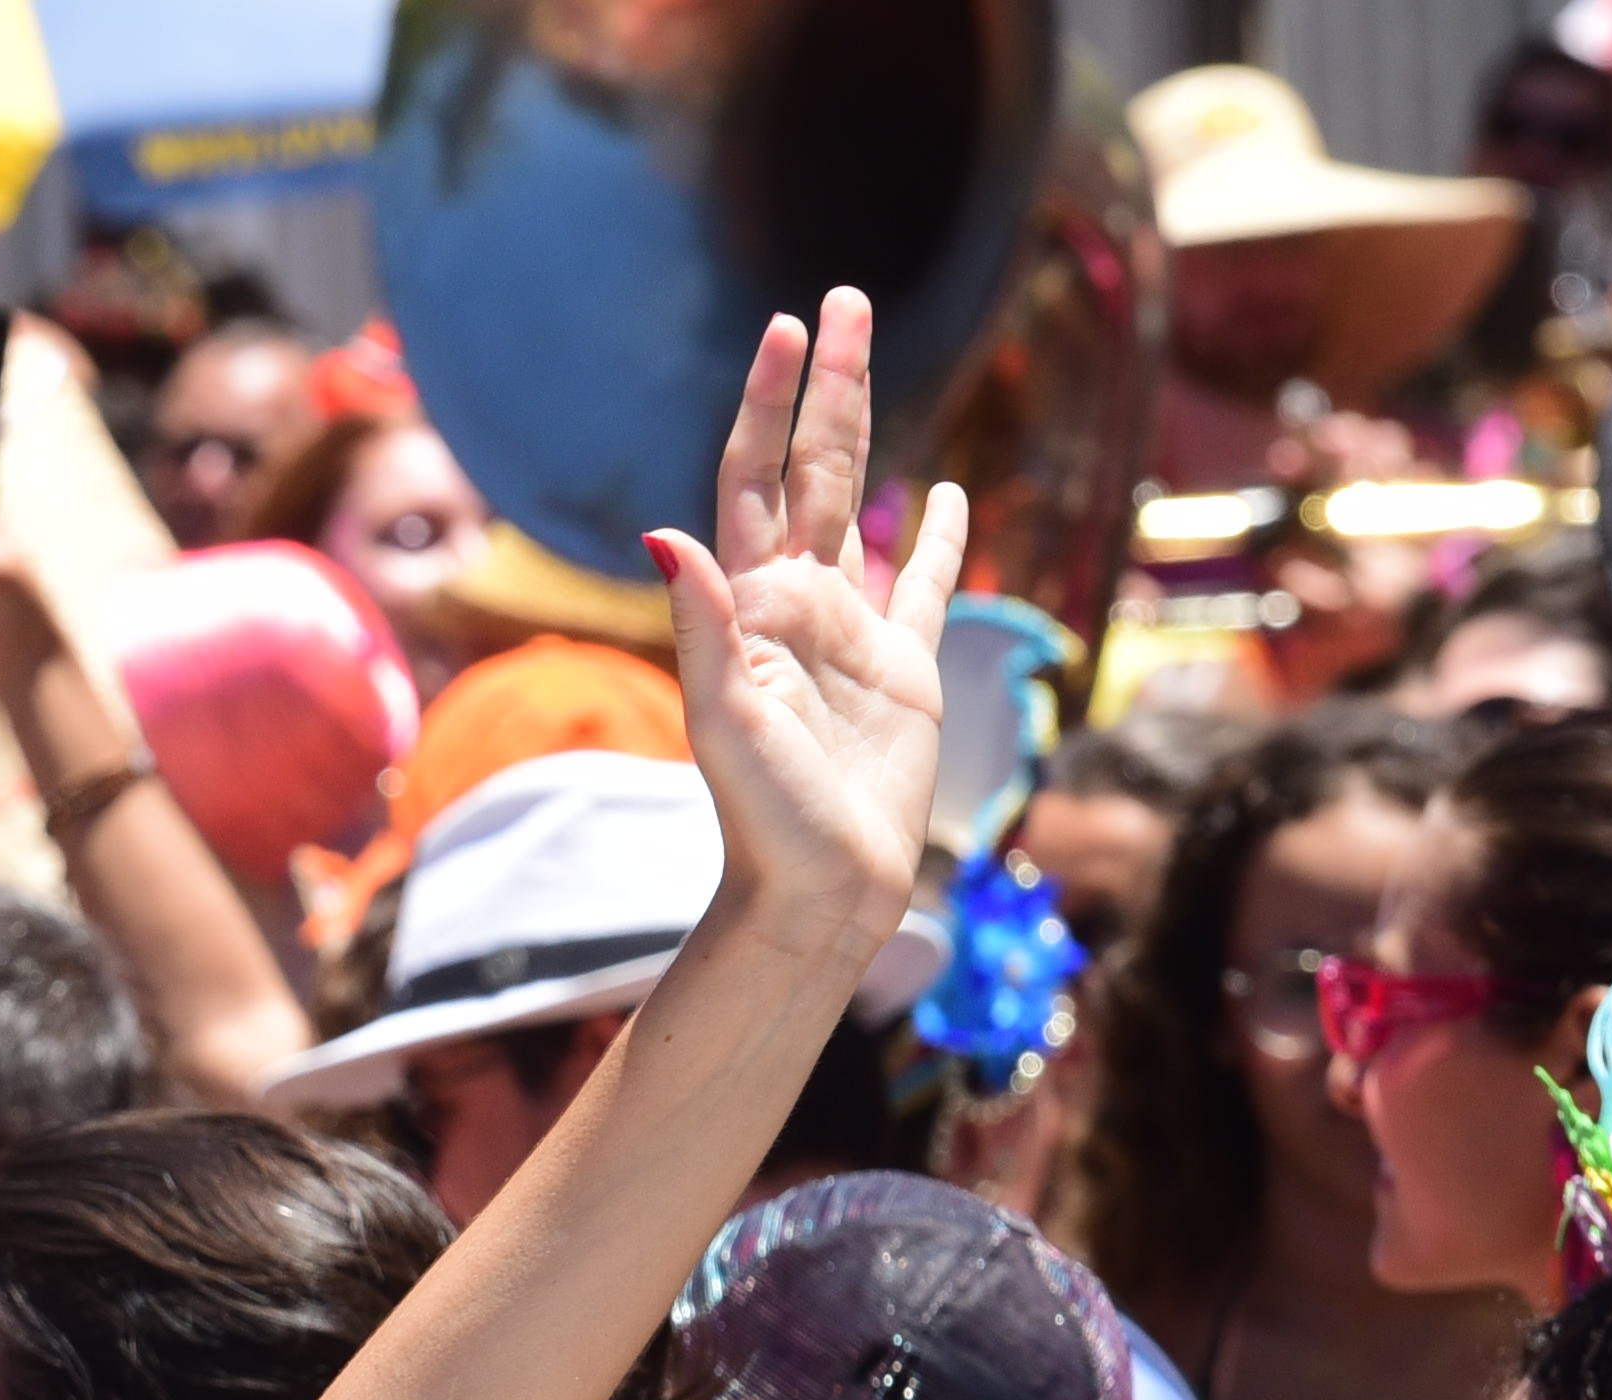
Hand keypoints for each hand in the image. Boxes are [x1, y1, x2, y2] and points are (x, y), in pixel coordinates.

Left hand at [658, 289, 964, 977]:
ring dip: (869, 429)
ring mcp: (852, 631)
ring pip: (867, 503)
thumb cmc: (762, 815)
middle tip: (843, 300)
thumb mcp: (725, 716)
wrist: (819, 887)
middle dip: (827, 386)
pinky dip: (940, 537)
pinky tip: (949, 492)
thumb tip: (662, 533)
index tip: (785, 328)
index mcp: (751, 604)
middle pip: (815, 468)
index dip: (768, 405)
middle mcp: (797, 603)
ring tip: (871, 357)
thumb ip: (701, 623)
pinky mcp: (904, 671)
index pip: (755, 479)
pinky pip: (927, 587)